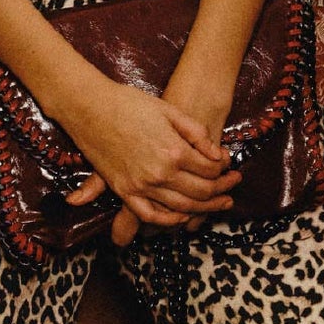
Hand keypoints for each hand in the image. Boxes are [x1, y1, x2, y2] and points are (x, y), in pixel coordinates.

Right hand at [61, 74, 238, 248]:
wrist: (89, 106)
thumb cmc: (129, 103)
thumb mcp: (170, 111)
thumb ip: (197, 133)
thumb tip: (217, 155)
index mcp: (174, 152)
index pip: (211, 170)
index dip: (224, 168)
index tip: (227, 163)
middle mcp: (160, 173)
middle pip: (201, 192)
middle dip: (222, 191)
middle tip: (233, 186)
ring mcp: (141, 185)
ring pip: (181, 207)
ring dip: (205, 208)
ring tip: (220, 204)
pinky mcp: (124, 190)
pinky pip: (150, 215)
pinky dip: (169, 220)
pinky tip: (182, 216)